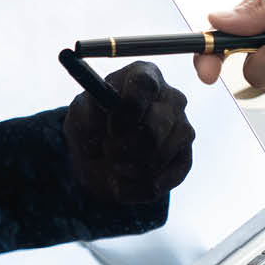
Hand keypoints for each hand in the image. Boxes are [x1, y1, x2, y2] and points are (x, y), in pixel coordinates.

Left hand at [63, 60, 194, 205]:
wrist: (102, 154)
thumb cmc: (93, 123)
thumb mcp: (80, 114)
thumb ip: (87, 115)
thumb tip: (99, 131)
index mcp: (144, 76)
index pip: (144, 85)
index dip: (126, 109)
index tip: (110, 128)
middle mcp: (171, 98)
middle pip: (153, 128)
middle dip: (122, 148)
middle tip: (107, 152)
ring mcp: (183, 128)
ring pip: (157, 158)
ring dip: (127, 170)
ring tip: (113, 165)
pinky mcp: (185, 158)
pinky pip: (164, 180)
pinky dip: (136, 189)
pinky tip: (123, 183)